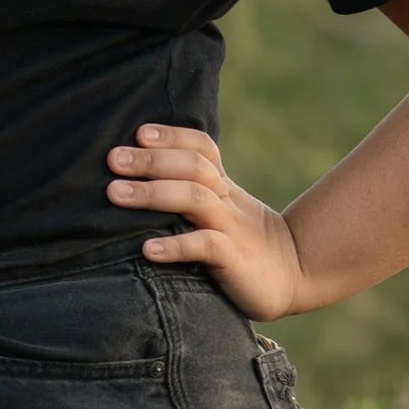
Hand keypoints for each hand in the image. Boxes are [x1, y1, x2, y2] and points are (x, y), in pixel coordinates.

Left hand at [106, 125, 304, 319]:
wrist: (296, 275)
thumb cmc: (244, 244)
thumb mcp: (222, 211)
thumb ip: (189, 194)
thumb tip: (134, 182)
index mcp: (224, 186)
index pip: (201, 148)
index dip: (172, 136)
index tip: (139, 133)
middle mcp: (228, 200)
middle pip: (193, 167)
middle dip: (151, 160)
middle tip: (112, 159)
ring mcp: (233, 228)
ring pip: (195, 199)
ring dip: (153, 193)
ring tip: (115, 194)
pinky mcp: (236, 260)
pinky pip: (206, 246)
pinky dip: (175, 246)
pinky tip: (147, 250)